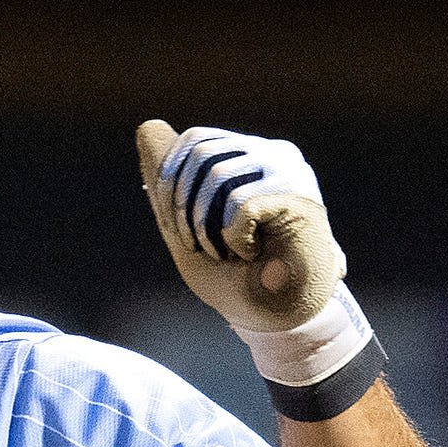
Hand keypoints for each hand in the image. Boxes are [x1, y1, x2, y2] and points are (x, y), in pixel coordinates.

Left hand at [136, 121, 347, 337]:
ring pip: (217, 177)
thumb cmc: (236, 276)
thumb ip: (169, 180)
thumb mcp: (187, 224)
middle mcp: (274, 155)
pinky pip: (240, 205)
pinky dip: (233, 240)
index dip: (171, 182)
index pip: (195, 142)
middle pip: (201, 153)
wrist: (280, 318)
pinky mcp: (300, 198)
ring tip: (225, 253)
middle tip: (199, 246)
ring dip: (206, 228)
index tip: (175, 226)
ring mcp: (291, 173)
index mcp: (250, 156)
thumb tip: (148, 128)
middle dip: (182, 206)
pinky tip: (252, 255)